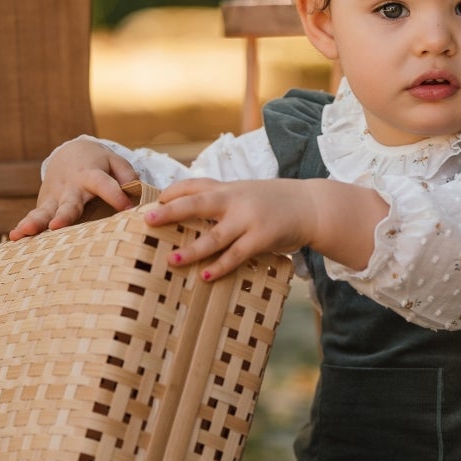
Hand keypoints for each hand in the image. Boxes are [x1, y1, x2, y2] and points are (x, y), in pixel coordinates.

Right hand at [9, 139, 134, 239]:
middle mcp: (71, 187)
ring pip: (45, 211)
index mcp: (91, 174)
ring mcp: (54, 197)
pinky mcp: (44, 205)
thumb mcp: (115, 162)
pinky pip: (34, 217)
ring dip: (35, 222)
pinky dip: (23, 226)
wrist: (69, 153)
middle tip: (58, 227)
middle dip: (64, 216)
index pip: (105, 185)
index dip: (116, 196)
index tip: (128, 209)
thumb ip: (128, 175)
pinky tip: (14, 238)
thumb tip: (136, 195)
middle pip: (68, 203)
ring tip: (26, 232)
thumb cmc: (98, 163)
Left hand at [146, 177, 388, 280]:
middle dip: (170, 212)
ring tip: (171, 260)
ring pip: (214, 236)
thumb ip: (220, 198)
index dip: (171, 193)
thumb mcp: (246, 192)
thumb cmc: (274, 201)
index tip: (151, 204)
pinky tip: (205, 275)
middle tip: (148, 222)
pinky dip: (220, 266)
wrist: (312, 206)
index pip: (193, 185)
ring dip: (191, 249)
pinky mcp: (262, 238)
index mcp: (227, 188)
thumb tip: (188, 210)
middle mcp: (235, 200)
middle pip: (196, 203)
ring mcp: (248, 219)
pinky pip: (236, 255)